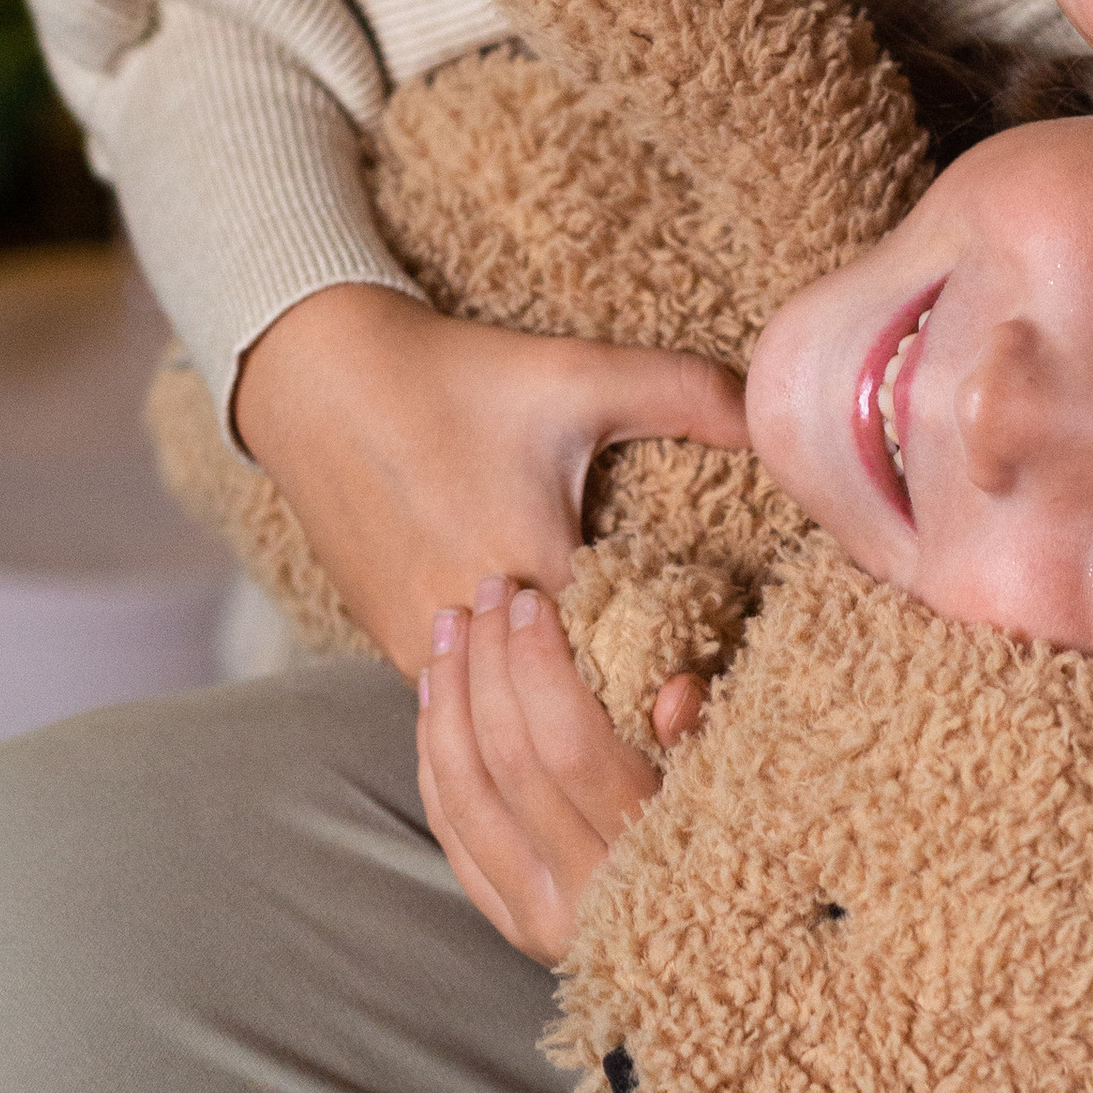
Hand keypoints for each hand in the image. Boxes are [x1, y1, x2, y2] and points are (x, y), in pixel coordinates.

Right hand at [235, 283, 747, 676]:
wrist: (317, 382)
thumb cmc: (455, 377)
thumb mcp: (577, 373)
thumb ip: (685, 394)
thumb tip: (776, 412)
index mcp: (533, 573)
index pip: (622, 677)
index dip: (668, 693)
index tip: (700, 686)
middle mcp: (472, 633)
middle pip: (570, 713)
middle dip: (622, 714)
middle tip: (673, 711)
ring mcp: (423, 652)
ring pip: (511, 720)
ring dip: (561, 713)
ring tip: (615, 700)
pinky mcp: (393, 650)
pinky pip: (467, 704)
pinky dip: (509, 700)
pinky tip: (548, 679)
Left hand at [416, 576, 707, 962]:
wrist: (709, 970)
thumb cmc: (739, 858)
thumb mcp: (738, 799)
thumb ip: (707, 745)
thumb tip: (672, 694)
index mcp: (648, 861)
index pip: (570, 749)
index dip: (540, 667)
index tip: (535, 601)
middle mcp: (582, 897)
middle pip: (508, 761)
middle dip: (490, 663)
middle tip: (488, 594)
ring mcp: (535, 915)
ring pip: (465, 791)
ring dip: (448, 697)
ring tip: (449, 626)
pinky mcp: (506, 922)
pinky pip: (451, 826)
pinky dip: (434, 752)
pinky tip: (434, 693)